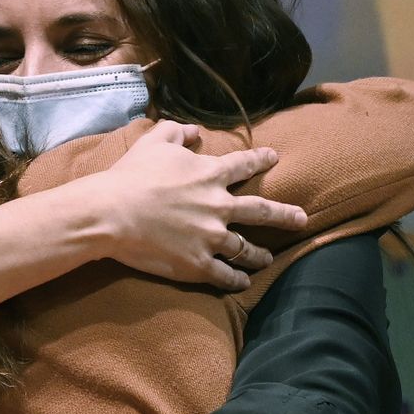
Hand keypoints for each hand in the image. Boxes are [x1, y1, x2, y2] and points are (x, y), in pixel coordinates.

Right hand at [95, 121, 307, 290]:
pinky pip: (225, 274)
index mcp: (211, 174)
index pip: (244, 165)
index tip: (274, 157)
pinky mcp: (199, 264)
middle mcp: (219, 206)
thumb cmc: (131, 175)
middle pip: (261, 210)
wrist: (112, 212)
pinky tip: (243, 283)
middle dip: (284, 214)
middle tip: (301, 219)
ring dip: (259, 254)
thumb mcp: (154, 142)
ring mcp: (212, 237)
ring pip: (246, 248)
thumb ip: (177, 131)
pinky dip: (236, 280)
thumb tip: (194, 130)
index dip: (260, 159)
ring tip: (268, 258)